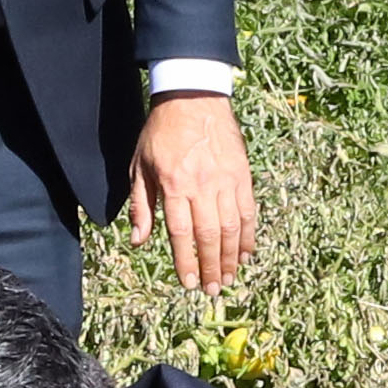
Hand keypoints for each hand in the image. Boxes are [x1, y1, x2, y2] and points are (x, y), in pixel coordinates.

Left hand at [133, 94, 259, 289]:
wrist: (193, 97)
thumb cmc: (161, 132)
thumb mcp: (140, 167)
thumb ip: (141, 206)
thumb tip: (138, 241)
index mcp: (174, 186)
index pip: (181, 234)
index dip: (186, 262)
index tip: (189, 283)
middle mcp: (202, 186)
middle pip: (209, 236)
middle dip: (211, 267)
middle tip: (214, 290)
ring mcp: (226, 180)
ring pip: (232, 227)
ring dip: (231, 256)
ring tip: (229, 277)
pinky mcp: (242, 174)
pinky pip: (248, 211)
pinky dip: (249, 234)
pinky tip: (246, 252)